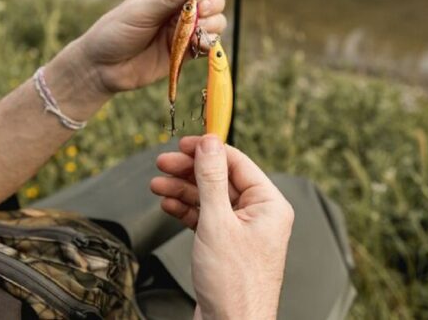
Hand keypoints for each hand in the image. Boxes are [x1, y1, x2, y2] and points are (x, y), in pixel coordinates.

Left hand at [73, 0, 224, 93]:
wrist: (103, 67)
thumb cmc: (117, 31)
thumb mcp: (143, 10)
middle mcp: (180, 8)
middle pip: (215, 0)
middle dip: (212, 5)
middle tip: (199, 14)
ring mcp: (185, 30)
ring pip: (216, 22)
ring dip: (213, 25)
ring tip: (196, 32)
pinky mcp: (186, 52)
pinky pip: (208, 45)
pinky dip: (209, 44)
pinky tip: (197, 46)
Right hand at [151, 135, 294, 319]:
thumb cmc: (234, 285)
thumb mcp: (218, 223)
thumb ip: (211, 179)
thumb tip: (210, 143)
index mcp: (269, 205)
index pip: (237, 163)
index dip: (208, 150)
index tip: (183, 144)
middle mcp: (259, 216)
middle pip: (221, 179)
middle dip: (190, 171)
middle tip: (162, 163)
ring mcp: (242, 231)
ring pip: (210, 198)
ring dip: (183, 190)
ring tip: (158, 184)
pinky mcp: (226, 246)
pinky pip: (206, 218)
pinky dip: (186, 210)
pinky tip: (168, 204)